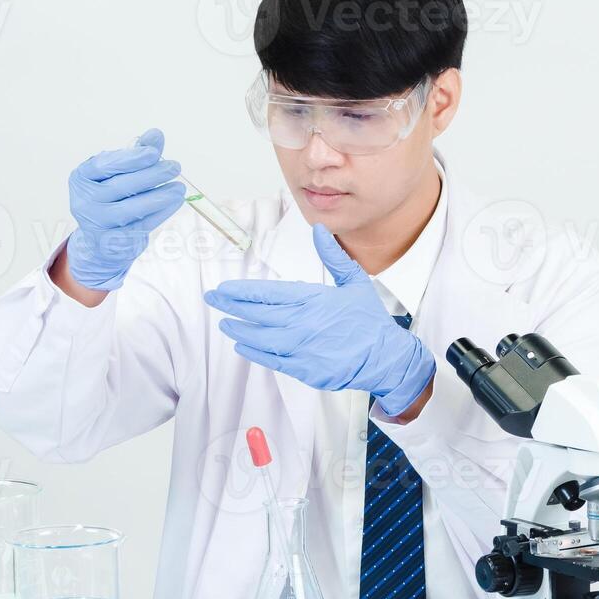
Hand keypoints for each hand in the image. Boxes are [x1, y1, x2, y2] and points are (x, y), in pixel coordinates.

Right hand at [66, 128, 184, 290]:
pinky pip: (140, 226)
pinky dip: (160, 213)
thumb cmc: (110, 198)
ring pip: (130, 209)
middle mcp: (83, 202)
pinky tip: (174, 202)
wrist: (99, 241)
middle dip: (151, 175)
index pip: (104, 165)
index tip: (154, 153)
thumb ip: (137, 153)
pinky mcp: (112, 243)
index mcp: (81, 178)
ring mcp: (96, 225)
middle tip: (174, 167)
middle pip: (120, 186)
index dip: (130, 159)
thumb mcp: (118, 173)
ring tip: (179, 187)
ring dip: (158, 197)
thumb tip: (156, 135)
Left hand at [203, 223, 435, 416]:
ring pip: (261, 338)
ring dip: (239, 329)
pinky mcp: (305, 369)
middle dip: (231, 306)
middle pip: (258, 314)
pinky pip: (272, 360)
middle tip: (212, 299)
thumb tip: (319, 229)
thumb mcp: (354, 281)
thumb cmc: (369, 320)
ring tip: (223, 322)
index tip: (224, 289)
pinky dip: (254, 352)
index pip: (269, 293)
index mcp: (313, 300)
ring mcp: (303, 348)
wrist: (386, 357)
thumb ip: (333, 256)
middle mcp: (303, 323)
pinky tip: (242, 345)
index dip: (243, 291)